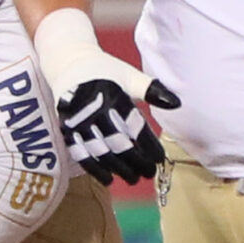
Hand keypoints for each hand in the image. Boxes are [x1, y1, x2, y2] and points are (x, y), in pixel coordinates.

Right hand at [31, 8, 176, 184]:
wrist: (67, 62)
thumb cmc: (103, 69)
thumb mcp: (129, 75)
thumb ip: (152, 89)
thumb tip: (177, 103)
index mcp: (114, 97)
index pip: (136, 128)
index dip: (149, 147)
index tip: (159, 159)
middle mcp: (96, 110)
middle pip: (120, 144)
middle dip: (137, 162)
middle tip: (149, 173)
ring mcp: (79, 121)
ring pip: (102, 153)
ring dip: (119, 169)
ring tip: (133, 179)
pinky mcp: (67, 128)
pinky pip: (81, 154)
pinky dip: (95, 169)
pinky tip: (107, 180)